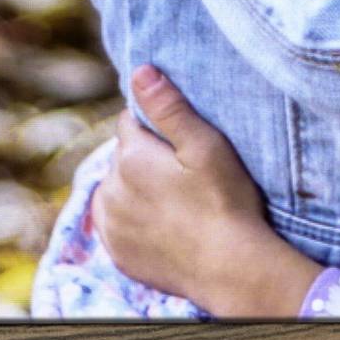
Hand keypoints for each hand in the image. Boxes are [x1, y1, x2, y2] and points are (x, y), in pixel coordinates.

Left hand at [95, 68, 323, 317]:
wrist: (229, 269)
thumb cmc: (225, 202)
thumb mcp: (205, 145)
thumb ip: (168, 107)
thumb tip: (139, 71)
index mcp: (130, 157)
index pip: (131, 122)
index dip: (157, 126)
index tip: (182, 142)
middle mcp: (109, 190)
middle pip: (122, 157)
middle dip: (145, 158)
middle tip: (184, 174)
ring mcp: (110, 225)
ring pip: (115, 190)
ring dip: (134, 189)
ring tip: (175, 202)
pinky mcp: (117, 254)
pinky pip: (116, 224)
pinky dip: (132, 220)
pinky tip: (162, 225)